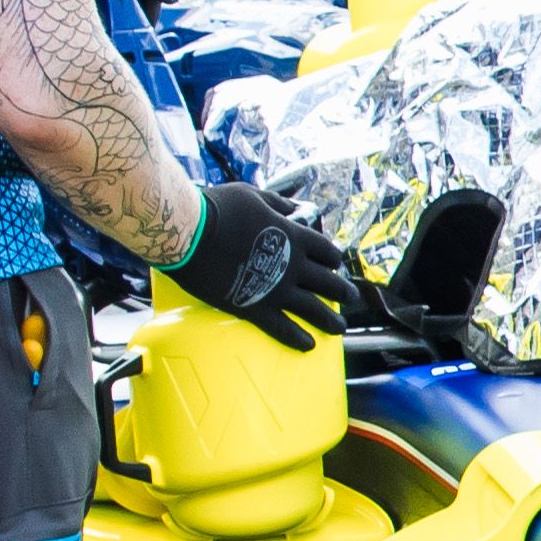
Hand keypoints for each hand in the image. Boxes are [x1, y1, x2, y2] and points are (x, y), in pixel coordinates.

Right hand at [163, 178, 356, 343]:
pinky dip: (296, 337)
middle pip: (327, 282)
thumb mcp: (253, 196)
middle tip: (352, 299)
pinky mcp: (253, 307)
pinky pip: (281, 327)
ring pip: (312, 308)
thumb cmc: (217, 208)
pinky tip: (308, 344)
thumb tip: (295, 208)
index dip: (333, 260)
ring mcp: (275, 288)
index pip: (326, 251)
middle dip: (342, 292)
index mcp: (293, 236)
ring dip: (329, 320)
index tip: (336, 266)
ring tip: (339, 329)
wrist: (188, 232)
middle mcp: (292, 264)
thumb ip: (278, 204)